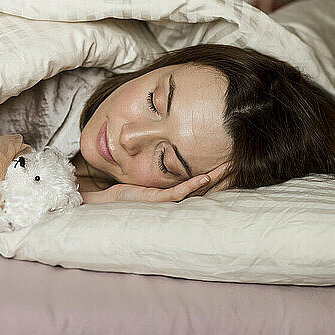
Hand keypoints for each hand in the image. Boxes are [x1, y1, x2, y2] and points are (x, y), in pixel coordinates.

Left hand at [82, 161, 231, 203]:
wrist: (97, 200)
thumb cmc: (116, 188)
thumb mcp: (136, 169)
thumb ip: (146, 156)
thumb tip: (149, 134)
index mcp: (166, 187)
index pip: (193, 177)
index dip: (211, 168)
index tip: (226, 154)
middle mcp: (168, 194)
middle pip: (200, 183)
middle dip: (219, 172)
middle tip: (237, 159)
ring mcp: (162, 198)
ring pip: (193, 188)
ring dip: (212, 178)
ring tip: (229, 166)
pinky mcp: (152, 199)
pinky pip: (176, 193)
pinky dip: (191, 185)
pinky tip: (204, 176)